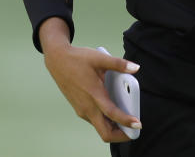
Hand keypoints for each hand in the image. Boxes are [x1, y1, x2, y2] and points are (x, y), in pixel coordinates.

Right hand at [39, 17, 141, 142]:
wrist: (57, 61)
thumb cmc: (77, 59)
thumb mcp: (100, 58)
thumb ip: (119, 64)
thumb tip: (136, 68)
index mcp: (94, 94)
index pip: (111, 114)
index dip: (125, 121)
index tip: (138, 125)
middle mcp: (87, 107)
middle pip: (104, 132)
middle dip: (120, 135)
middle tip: (134, 130)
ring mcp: (82, 109)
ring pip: (99, 128)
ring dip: (113, 129)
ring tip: (127, 122)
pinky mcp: (79, 108)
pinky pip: (95, 120)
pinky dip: (106, 122)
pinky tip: (114, 113)